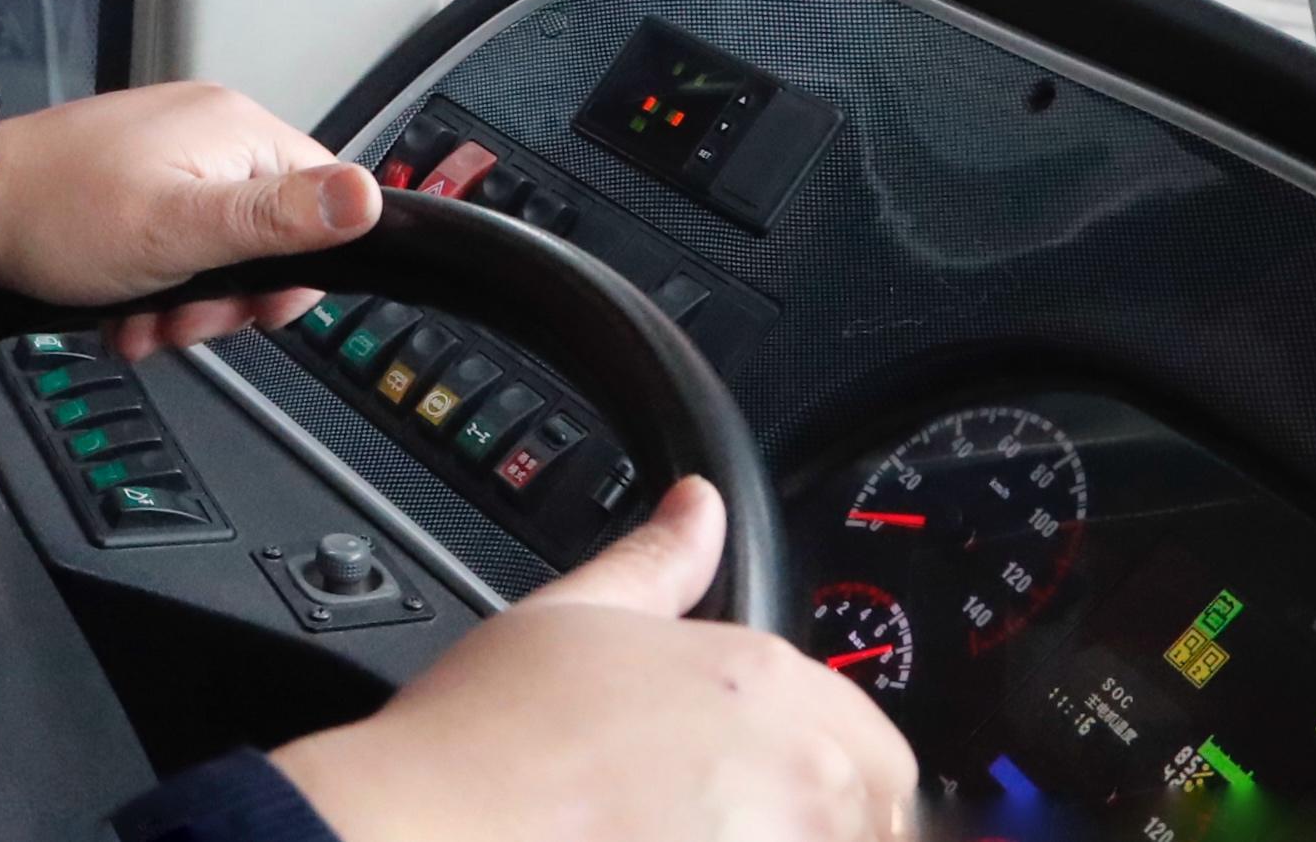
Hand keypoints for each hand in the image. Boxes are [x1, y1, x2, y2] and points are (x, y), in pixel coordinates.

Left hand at [0, 80, 378, 355]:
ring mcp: (171, 156)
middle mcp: (211, 131)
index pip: (323, 199)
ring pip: (220, 250)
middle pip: (269, 233)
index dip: (298, 269)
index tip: (255, 311)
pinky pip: (177, 244)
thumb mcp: (180, 230)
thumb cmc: (63, 215)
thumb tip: (370, 197)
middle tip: (184, 322)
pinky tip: (123, 312)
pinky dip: (156, 286)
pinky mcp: (137, 182)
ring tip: (141, 322)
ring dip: (186, 302)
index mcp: (237, 129)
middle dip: (228, 297)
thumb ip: (277, 219)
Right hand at [270, 478, 919, 841]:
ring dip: (792, 832)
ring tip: (684, 829)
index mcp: (765, 680)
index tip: (767, 787)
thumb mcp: (571, 614)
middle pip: (880, 810)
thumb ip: (657, 562)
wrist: (435, 826)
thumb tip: (698, 506)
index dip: (824, 764)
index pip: (871, 738)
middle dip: (820, 814)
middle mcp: (803, 770)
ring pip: (851, 840)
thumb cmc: (489, 737)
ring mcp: (788, 840)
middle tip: (717, 815)